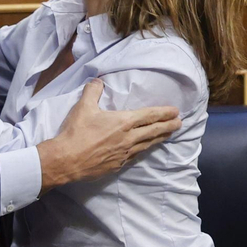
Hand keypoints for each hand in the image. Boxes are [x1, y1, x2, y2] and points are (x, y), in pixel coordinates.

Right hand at [36, 80, 181, 190]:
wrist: (67, 160)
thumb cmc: (76, 132)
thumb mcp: (83, 106)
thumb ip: (93, 91)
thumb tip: (98, 81)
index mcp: (123, 122)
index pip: (149, 116)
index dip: (164, 113)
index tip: (175, 112)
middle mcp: (128, 138)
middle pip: (153, 131)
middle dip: (168, 126)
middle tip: (180, 123)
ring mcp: (124, 154)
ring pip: (147, 145)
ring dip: (159, 139)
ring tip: (168, 135)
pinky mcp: (117, 165)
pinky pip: (135, 156)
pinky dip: (143, 150)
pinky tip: (145, 150)